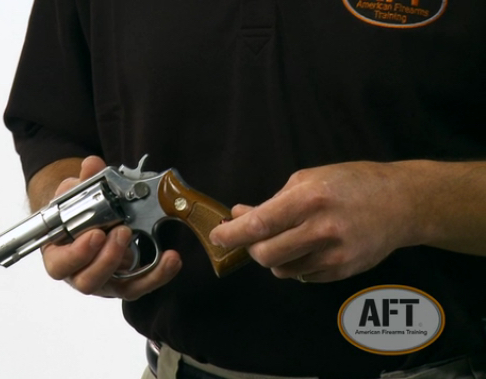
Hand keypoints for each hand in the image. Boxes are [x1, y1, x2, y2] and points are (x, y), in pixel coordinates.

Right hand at [41, 156, 181, 299]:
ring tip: (145, 238)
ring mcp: (105, 282)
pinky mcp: (128, 283)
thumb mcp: (74, 193)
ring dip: (137, 269)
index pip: (60, 265)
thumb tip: (92, 165)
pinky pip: (144, 285)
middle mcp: (79, 274)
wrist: (90, 221)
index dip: (76, 254)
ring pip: (119, 289)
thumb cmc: (76, 212)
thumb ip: (81, 180)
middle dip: (108, 258)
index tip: (96, 233)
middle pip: (88, 281)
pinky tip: (172, 258)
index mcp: (58, 255)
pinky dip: (160, 273)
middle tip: (123, 231)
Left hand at [209, 162, 418, 282]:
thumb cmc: (352, 184)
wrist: (402, 203)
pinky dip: (296, 264)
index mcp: (310, 199)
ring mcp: (334, 255)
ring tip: (287, 237)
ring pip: (281, 269)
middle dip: (251, 248)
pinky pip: (302, 276)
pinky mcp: (343, 271)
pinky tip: (309, 246)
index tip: (217, 236)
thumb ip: (272, 201)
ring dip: (274, 257)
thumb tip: (239, 215)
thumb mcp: (308, 179)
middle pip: (265, 254)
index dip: (232, 234)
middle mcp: (322, 229)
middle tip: (252, 237)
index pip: (259, 224)